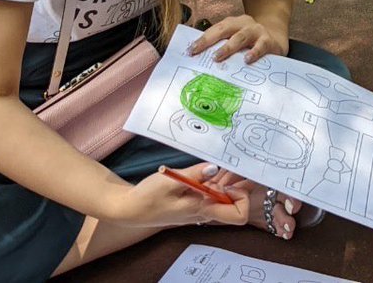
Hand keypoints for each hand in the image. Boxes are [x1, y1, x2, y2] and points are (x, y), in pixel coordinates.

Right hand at [108, 163, 248, 227]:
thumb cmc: (148, 197)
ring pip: (226, 193)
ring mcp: (201, 205)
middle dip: (240, 181)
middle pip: (236, 201)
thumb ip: (194, 175)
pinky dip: (218, 177)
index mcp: (204, 210)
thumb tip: (215, 167)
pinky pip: (213, 190)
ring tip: (231, 157)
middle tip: (240, 159)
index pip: (239, 215)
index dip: (243, 198)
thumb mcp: (170, 182)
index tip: (232, 181)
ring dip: (230, 177)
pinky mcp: (195, 198)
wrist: (130, 209)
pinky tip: (215, 164)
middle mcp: (207, 210)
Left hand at [189, 14, 287, 62]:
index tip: (190, 51)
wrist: (276, 40)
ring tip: (217, 57)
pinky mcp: (268, 41)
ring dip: (228, 47)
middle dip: (209, 40)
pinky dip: (254, 52)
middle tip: (197, 51)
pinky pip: (261, 46)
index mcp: (232, 24)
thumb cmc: (250, 44)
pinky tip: (247, 60)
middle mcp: (243, 24)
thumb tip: (201, 60)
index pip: (214, 29)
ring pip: (240, 36)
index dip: (202, 39)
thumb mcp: (235, 42)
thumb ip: (222, 47)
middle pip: (224, 28)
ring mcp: (256, 31)